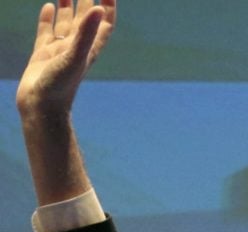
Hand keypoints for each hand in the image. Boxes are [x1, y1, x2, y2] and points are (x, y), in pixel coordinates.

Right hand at [16, 0, 117, 119]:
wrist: (41, 107)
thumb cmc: (60, 86)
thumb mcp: (74, 56)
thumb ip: (86, 32)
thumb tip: (99, 8)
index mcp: (89, 47)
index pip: (104, 22)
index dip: (108, 7)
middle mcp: (76, 47)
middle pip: (85, 19)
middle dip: (87, 1)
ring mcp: (59, 50)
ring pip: (66, 22)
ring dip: (67, 6)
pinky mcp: (42, 54)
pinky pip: (46, 31)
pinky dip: (48, 18)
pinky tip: (48, 6)